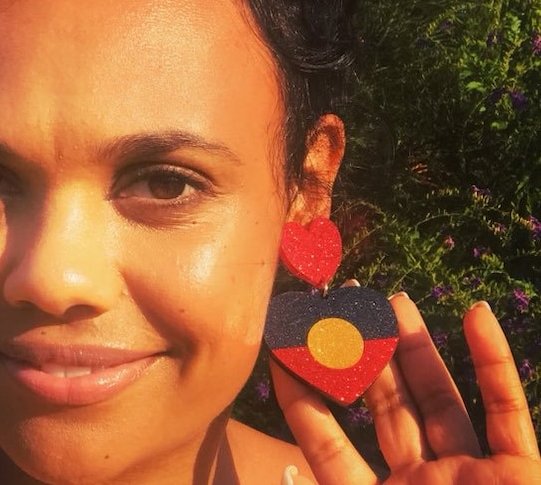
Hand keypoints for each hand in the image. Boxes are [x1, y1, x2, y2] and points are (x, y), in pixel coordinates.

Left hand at [270, 293, 540, 483]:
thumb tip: (269, 477)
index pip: (327, 442)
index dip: (302, 399)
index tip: (278, 353)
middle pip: (384, 409)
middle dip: (362, 359)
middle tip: (338, 309)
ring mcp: (474, 477)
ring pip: (441, 398)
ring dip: (418, 349)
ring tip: (389, 301)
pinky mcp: (522, 475)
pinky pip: (509, 411)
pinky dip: (495, 364)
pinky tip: (475, 315)